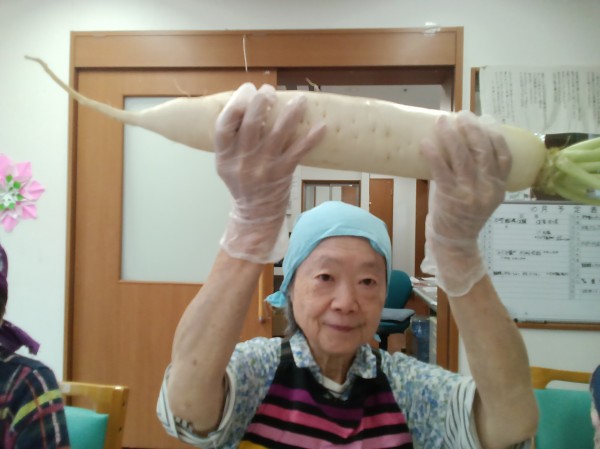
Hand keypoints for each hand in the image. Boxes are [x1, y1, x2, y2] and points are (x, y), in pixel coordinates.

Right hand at [215, 83, 325, 262]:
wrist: (255, 215)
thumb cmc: (242, 183)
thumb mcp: (227, 163)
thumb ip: (233, 139)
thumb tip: (249, 103)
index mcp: (225, 156)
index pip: (225, 124)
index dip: (236, 102)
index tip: (248, 89)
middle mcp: (243, 160)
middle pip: (251, 124)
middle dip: (262, 102)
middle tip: (270, 91)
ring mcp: (264, 167)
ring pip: (278, 134)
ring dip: (290, 113)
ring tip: (299, 99)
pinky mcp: (283, 173)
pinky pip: (299, 152)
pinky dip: (311, 139)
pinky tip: (321, 126)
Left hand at [420, 111, 510, 296]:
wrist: (455, 243)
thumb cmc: (464, 215)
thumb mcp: (482, 195)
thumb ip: (480, 174)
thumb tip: (464, 142)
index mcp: (499, 187)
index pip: (504, 155)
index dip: (494, 134)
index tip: (484, 120)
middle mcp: (487, 188)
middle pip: (483, 150)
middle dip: (472, 128)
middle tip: (461, 115)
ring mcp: (469, 192)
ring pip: (462, 156)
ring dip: (451, 135)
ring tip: (442, 121)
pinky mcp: (449, 196)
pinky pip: (441, 169)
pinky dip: (434, 153)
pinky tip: (426, 142)